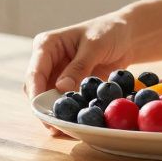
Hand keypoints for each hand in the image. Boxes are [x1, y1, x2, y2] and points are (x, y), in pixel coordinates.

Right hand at [25, 14, 136, 136]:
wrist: (127, 37)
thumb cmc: (109, 32)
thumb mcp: (95, 46)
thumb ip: (79, 66)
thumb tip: (61, 88)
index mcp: (46, 45)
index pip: (34, 72)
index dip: (35, 93)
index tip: (42, 109)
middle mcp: (47, 62)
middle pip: (37, 89)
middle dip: (44, 108)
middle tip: (55, 126)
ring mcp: (58, 76)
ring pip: (48, 99)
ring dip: (55, 114)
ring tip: (65, 129)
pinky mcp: (70, 87)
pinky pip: (65, 103)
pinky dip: (69, 114)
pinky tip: (75, 124)